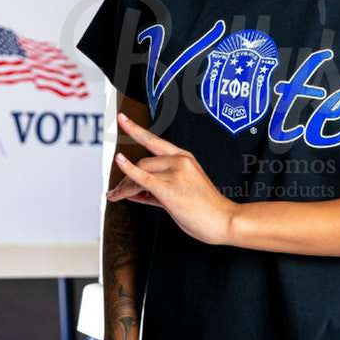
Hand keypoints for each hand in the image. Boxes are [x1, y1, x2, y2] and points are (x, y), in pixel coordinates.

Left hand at [106, 111, 236, 245]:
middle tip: (115, 191)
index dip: (135, 129)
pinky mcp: (169, 187)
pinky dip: (128, 170)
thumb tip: (132, 192)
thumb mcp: (182, 193)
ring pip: (140, 172)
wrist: (224, 220)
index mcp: (184, 158)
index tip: (122, 119)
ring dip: (124, 186)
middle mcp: (180, 160)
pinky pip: (142, 177)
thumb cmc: (206, 210)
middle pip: (142, 163)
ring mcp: (176, 172)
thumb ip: (155, 192)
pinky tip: (119, 161)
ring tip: (115, 196)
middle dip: (125, 178)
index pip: (154, 141)